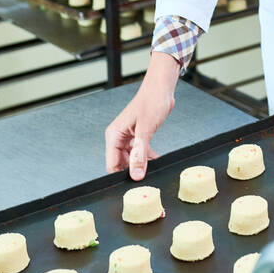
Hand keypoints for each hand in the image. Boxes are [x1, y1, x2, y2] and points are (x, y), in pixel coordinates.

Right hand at [104, 51, 179, 178]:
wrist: (162, 89)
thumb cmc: (151, 102)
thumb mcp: (146, 130)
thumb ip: (140, 154)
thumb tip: (136, 174)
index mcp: (114, 135)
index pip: (111, 164)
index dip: (121, 176)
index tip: (132, 183)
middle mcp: (118, 137)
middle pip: (121, 164)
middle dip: (132, 171)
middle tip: (145, 178)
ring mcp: (129, 137)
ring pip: (131, 159)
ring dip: (141, 165)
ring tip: (152, 169)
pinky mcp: (138, 136)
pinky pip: (140, 153)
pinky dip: (147, 157)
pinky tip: (155, 160)